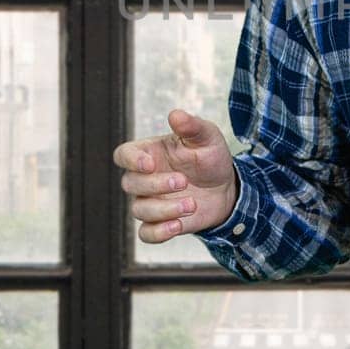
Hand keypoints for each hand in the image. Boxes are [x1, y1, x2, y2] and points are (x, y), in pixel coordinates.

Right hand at [115, 109, 237, 243]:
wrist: (226, 187)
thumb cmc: (210, 157)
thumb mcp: (207, 138)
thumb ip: (192, 126)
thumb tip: (175, 114)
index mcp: (149, 153)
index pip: (123, 155)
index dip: (131, 160)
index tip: (150, 164)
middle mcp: (144, 178)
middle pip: (129, 184)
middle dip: (155, 185)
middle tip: (184, 182)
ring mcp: (150, 202)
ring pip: (138, 210)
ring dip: (164, 209)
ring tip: (192, 204)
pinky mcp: (160, 223)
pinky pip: (146, 234)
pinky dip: (159, 232)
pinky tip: (178, 225)